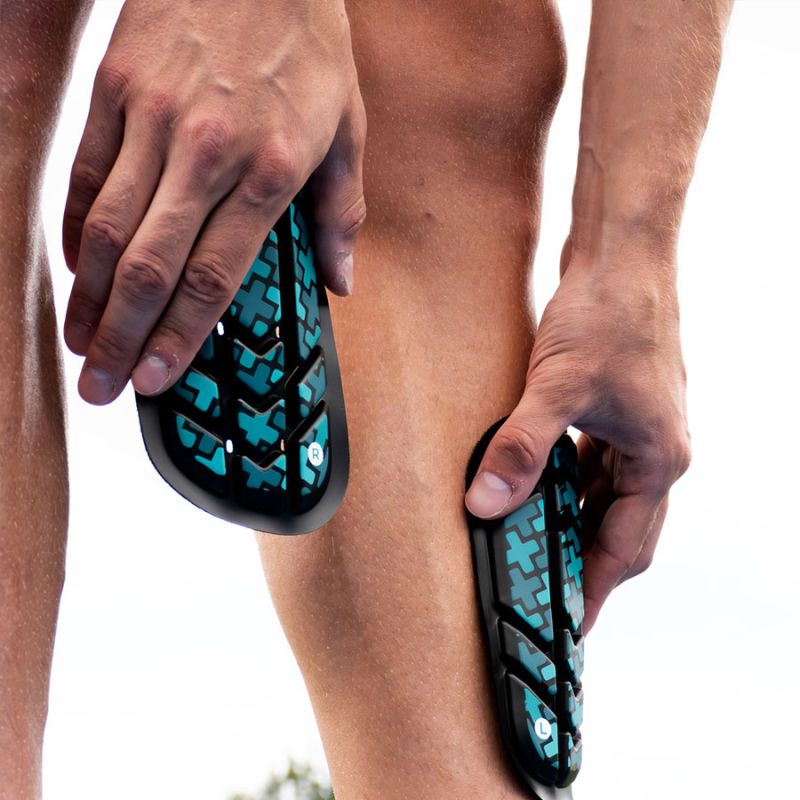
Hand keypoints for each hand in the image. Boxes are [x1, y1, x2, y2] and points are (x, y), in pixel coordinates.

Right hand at [63, 0, 365, 403]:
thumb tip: (339, 281)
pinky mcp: (117, 89)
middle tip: (103, 385)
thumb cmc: (308, 43)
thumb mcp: (348, 130)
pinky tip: (77, 271)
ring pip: (110, 229)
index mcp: (269, 170)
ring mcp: (153, 118)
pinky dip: (77, 230)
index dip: (182, 337)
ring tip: (81, 344)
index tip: (160, 380)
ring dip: (91, 298)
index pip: (214, 277)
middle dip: (123, 337)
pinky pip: (86, 174)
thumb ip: (340, 214)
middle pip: (152, 267)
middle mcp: (206, 151)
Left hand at [465, 240, 690, 631]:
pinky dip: (567, 481)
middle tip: (545, 593)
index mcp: (658, 459)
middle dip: (583, 562)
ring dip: (572, 520)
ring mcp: (639, 428)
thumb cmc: (607, 315)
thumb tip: (485, 502)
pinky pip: (593, 461)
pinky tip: (537, 483)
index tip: (567, 623)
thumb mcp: (557, 389)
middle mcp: (657, 450)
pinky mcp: (617, 406)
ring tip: (535, 545)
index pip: (625, 548)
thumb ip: (520, 449)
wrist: (622, 255)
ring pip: (605, 495)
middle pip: (620, 528)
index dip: (593, 588)